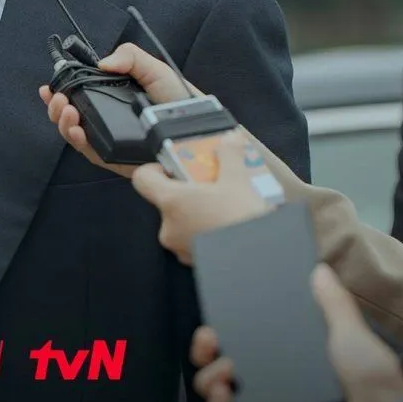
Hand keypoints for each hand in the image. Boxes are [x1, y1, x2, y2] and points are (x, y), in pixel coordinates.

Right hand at [37, 42, 203, 178]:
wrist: (199, 130)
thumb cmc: (181, 100)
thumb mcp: (155, 69)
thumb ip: (130, 56)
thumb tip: (102, 63)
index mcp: (113, 97)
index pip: (80, 94)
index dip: (61, 90)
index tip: (49, 85)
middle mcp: (107, 118)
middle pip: (71, 115)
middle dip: (57, 107)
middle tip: (58, 98)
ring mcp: (109, 139)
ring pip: (75, 134)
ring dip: (63, 122)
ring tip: (68, 111)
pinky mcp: (115, 158)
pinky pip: (89, 152)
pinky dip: (77, 141)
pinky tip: (76, 129)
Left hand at [129, 132, 270, 264]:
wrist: (259, 259)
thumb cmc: (242, 220)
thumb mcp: (238, 180)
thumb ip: (230, 156)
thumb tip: (230, 139)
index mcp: (171, 201)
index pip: (142, 179)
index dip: (155, 169)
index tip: (172, 167)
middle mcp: (168, 226)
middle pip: (166, 201)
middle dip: (186, 192)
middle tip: (208, 185)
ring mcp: (180, 247)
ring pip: (181, 222)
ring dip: (197, 213)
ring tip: (223, 207)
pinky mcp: (194, 262)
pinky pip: (193, 241)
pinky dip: (205, 233)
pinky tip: (227, 228)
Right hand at [190, 266, 402, 401]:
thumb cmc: (371, 385)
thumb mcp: (355, 338)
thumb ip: (336, 305)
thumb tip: (320, 270)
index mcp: (282, 354)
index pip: (239, 336)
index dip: (218, 326)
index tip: (214, 316)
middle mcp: (265, 378)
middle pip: (215, 360)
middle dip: (203, 347)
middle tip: (211, 339)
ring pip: (212, 388)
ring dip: (208, 376)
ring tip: (227, 371)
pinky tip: (225, 398)